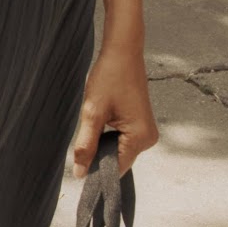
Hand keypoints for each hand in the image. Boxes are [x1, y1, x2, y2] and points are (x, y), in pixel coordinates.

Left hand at [71, 41, 156, 174]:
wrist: (122, 53)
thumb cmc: (109, 77)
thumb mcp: (92, 113)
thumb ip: (86, 145)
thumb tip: (80, 173)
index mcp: (140, 138)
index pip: (115, 169)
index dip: (96, 171)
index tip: (78, 169)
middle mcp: (148, 139)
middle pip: (118, 161)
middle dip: (99, 155)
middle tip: (83, 139)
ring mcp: (147, 132)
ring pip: (119, 151)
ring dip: (103, 145)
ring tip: (94, 125)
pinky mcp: (142, 125)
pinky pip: (123, 141)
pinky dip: (109, 137)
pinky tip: (101, 123)